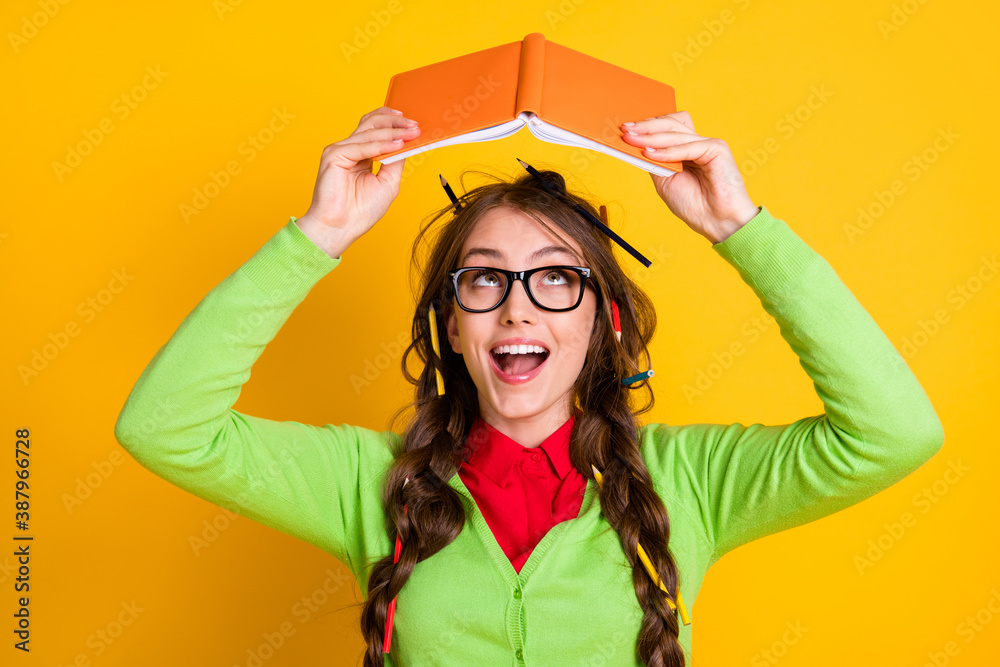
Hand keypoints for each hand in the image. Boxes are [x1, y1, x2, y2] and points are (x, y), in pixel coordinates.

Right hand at [296, 106, 420, 257]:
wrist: (341, 228)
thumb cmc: (361, 211)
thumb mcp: (388, 182)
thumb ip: (395, 160)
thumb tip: (408, 142)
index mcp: (360, 154)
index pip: (376, 128)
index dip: (394, 123)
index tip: (415, 125)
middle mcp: (349, 148)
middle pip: (372, 124)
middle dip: (396, 123)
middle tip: (415, 126)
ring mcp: (340, 150)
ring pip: (369, 133)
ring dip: (393, 132)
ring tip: (411, 133)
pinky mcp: (334, 155)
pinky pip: (362, 147)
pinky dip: (381, 145)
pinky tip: (397, 145)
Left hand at [620, 111, 758, 243]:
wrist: (715, 221)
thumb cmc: (693, 204)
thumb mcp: (664, 180)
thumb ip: (653, 160)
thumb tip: (634, 144)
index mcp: (685, 149)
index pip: (666, 127)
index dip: (647, 126)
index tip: (625, 130)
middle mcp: (696, 143)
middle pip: (670, 124)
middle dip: (646, 127)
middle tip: (626, 130)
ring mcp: (707, 144)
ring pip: (676, 132)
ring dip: (651, 136)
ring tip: (632, 140)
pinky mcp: (717, 148)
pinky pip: (688, 146)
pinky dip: (668, 151)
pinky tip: (651, 154)